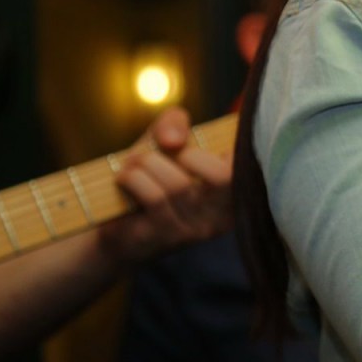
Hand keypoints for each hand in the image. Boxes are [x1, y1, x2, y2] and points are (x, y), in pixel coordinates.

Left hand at [99, 107, 233, 264]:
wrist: (113, 221)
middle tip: (162, 152)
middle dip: (186, 154)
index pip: (248, 168)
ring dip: (147, 163)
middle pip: (222, 176)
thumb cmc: (151, 174)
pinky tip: (124, 179)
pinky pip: (152, 198)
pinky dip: (132, 177)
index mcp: (234, 192)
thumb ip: (175, 123)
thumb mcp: (167, 141)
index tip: (195, 146)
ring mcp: (192, 231)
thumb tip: (174, 141)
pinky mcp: (162, 238)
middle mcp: (221, 217)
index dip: (229, 148)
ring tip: (133, 162)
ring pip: (179, 185)